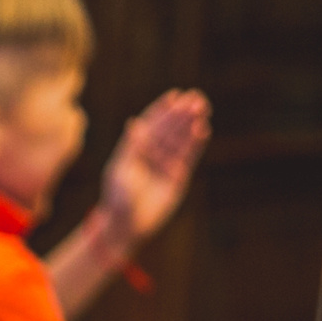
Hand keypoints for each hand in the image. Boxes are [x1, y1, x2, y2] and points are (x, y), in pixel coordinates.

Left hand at [98, 89, 212, 246]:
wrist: (127, 225)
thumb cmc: (117, 197)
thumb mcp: (120, 169)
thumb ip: (130, 147)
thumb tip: (135, 122)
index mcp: (135, 148)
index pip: (151, 124)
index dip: (162, 110)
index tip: (174, 95)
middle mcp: (152, 154)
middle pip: (169, 129)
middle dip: (181, 113)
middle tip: (196, 97)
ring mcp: (166, 165)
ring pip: (181, 140)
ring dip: (191, 124)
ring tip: (203, 108)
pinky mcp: (178, 178)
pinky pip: (189, 157)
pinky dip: (196, 144)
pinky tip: (203, 130)